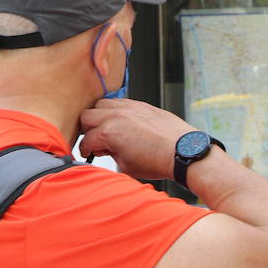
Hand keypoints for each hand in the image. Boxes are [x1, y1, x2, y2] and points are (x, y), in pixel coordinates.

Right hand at [78, 99, 195, 179]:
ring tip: (107, 128)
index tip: (89, 153)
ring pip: (101, 105)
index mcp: (109, 133)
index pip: (87, 140)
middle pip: (87, 117)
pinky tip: (121, 121)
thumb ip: (111, 154)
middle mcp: (116, 116)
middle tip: (95, 140)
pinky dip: (115, 110)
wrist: (182, 151)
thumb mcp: (127, 166)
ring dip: (100, 116)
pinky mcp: (140, 104)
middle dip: (88, 130)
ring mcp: (128, 107)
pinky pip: (119, 101)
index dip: (86, 150)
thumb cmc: (158, 160)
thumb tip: (104, 150)